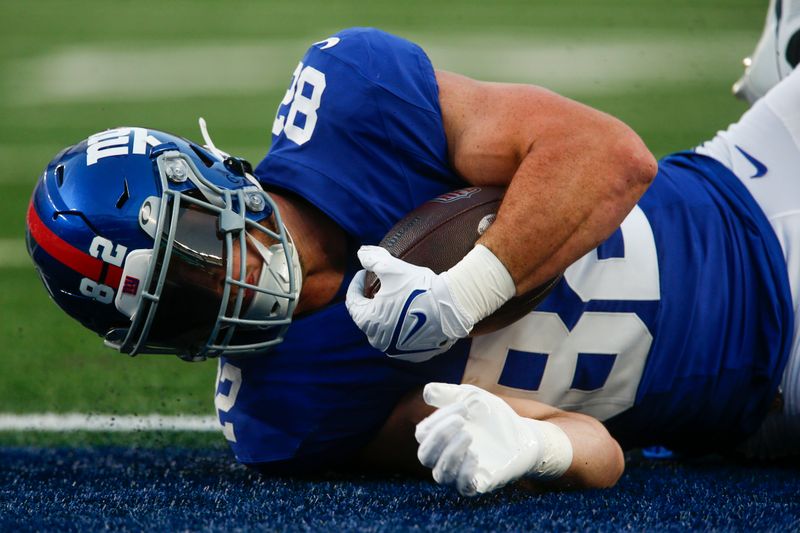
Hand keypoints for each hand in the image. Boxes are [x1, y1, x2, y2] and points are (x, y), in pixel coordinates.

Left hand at [345, 246, 472, 361]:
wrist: (453, 305)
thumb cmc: (419, 287)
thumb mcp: (392, 268)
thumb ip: (372, 260)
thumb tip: (361, 254)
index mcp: (368, 322)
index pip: (353, 302)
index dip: (356, 285)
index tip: (363, 273)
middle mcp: (379, 340)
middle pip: (368, 318)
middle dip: (371, 301)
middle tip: (379, 287)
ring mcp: (397, 350)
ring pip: (385, 330)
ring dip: (386, 315)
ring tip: (395, 300)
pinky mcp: (414, 354)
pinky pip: (402, 339)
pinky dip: (402, 328)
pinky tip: (409, 314)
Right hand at [415, 382, 542, 495]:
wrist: (523, 434)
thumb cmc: (493, 417)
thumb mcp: (471, 398)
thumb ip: (448, 393)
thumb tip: (426, 391)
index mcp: (440, 438)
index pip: (423, 434)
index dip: (437, 419)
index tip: (463, 406)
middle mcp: (445, 458)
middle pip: (424, 456)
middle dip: (438, 436)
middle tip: (461, 422)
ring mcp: (461, 473)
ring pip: (440, 474)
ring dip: (450, 453)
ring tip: (469, 436)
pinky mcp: (479, 484)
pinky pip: (462, 487)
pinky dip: (464, 472)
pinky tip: (475, 455)